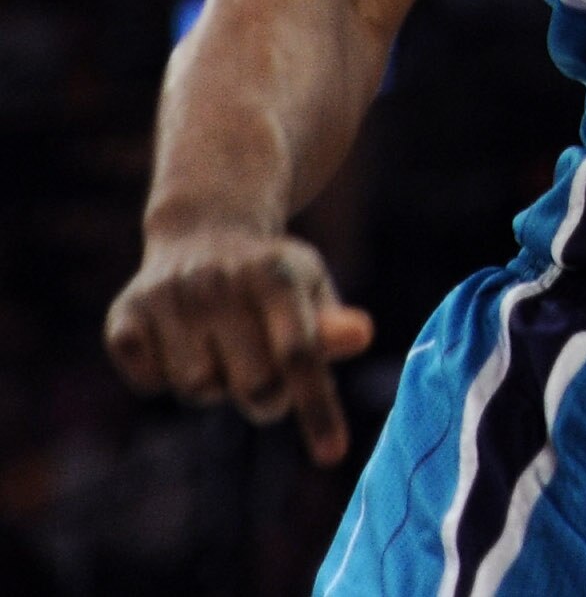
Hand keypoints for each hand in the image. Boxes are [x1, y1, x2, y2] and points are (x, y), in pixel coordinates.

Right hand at [105, 224, 374, 464]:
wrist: (204, 229)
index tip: (333, 456)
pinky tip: (178, 340)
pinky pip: (150, 383)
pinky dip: (165, 376)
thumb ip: (329, 325)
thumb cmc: (272, 278)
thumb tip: (361, 336)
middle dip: (266, 395)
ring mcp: (167, 294)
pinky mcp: (123, 316)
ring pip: (197, 389)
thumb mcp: (308, 290)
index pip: (298, 353)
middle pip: (252, 384)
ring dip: (215, 383)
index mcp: (275, 272)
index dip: (317, 407)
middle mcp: (218, 279)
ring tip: (220, 343)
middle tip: (264, 371)